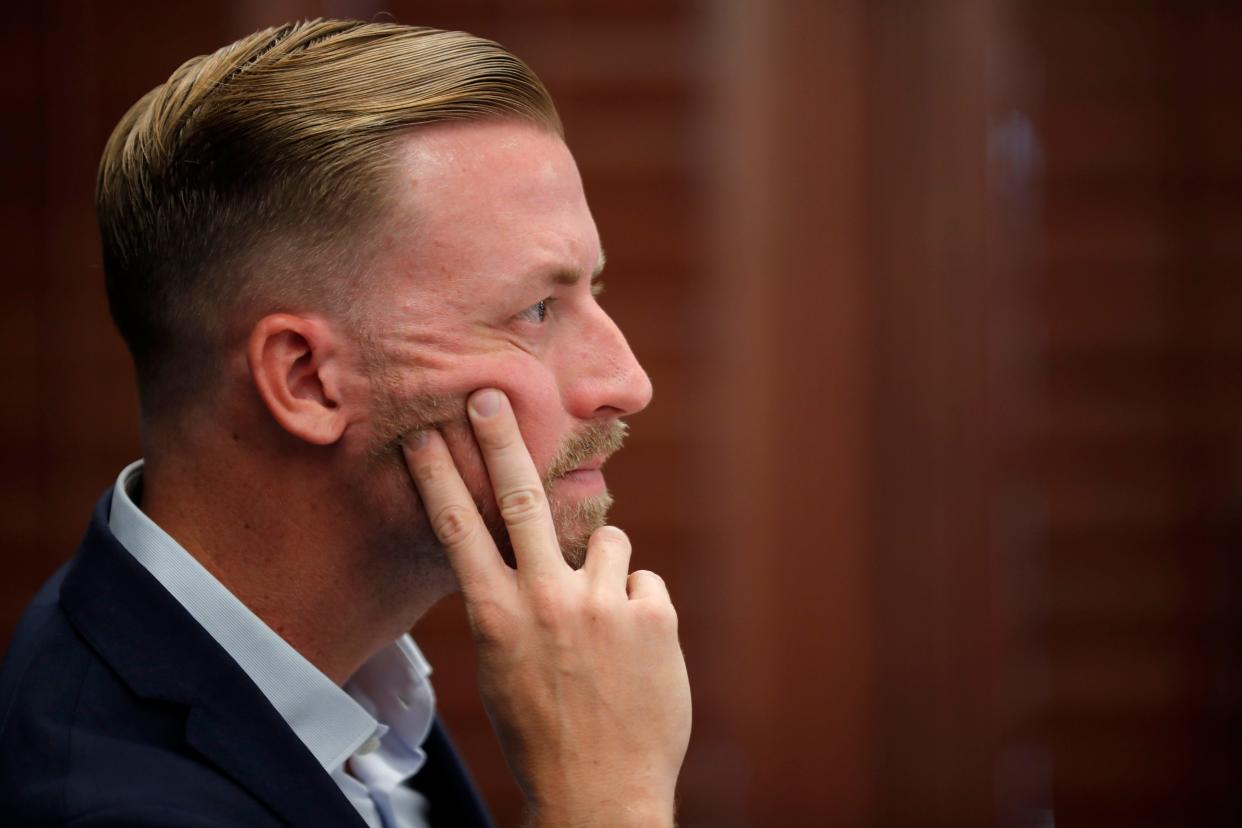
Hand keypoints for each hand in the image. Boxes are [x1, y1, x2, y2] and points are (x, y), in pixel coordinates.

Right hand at [402, 388, 690, 826]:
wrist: (602, 790)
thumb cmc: (543, 731)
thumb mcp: (502, 668)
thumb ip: (511, 606)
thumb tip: (523, 553)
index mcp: (497, 617)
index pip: (458, 530)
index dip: (438, 475)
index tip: (424, 432)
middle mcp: (545, 601)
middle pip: (519, 498)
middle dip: (500, 440)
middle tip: (489, 395)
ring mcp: (602, 605)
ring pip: (606, 539)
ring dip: (603, 569)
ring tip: (601, 627)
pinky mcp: (653, 614)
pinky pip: (643, 580)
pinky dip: (638, 606)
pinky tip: (633, 651)